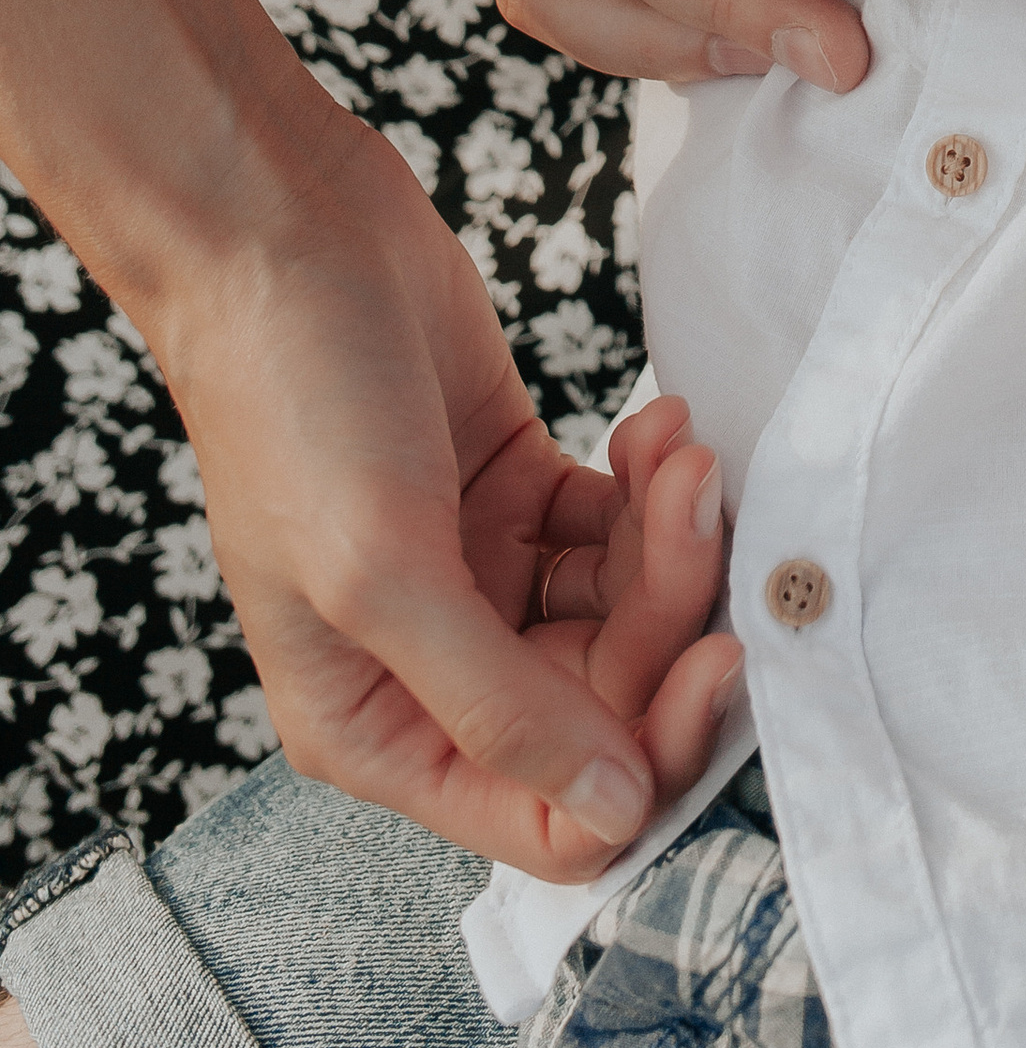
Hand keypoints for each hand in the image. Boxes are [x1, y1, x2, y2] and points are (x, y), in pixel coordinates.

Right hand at [154, 112, 740, 876]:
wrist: (283, 232)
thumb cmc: (295, 400)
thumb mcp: (382, 570)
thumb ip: (500, 704)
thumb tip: (616, 815)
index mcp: (376, 730)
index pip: (548, 814)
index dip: (646, 755)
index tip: (719, 652)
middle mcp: (434, 670)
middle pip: (607, 702)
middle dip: (668, 606)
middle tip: (694, 498)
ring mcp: (481, 573)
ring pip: (626, 609)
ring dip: (671, 534)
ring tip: (675, 446)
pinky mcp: (519, 489)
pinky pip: (619, 528)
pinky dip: (653, 487)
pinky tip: (656, 422)